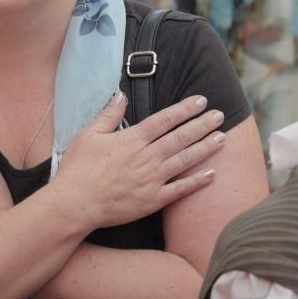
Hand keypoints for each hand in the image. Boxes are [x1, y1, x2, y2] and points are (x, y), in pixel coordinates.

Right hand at [51, 92, 224, 231]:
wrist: (75, 204)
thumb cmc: (78, 169)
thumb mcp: (88, 134)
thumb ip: (108, 114)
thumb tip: (121, 95)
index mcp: (132, 139)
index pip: (164, 119)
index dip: (184, 109)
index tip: (201, 101)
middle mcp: (146, 157)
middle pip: (180, 137)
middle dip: (202, 125)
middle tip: (221, 115)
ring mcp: (152, 180)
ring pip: (185, 160)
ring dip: (205, 148)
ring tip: (222, 138)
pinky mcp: (152, 200)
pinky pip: (180, 189)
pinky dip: (197, 181)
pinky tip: (212, 173)